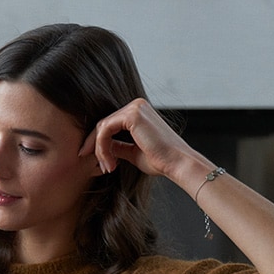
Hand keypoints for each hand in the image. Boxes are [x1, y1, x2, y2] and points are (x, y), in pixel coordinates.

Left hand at [79, 98, 205, 185]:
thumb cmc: (159, 160)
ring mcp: (135, 108)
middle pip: (103, 125)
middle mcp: (136, 106)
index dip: (99, 144)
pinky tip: (110, 162)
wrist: (176, 163)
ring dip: (100, 151)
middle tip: (100, 167)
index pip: (109, 125)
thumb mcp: (132, 152)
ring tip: (107, 167)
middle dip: (97, 148)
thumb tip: (102, 147)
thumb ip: (117, 146)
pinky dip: (102, 148)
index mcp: (138, 113)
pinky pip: (105, 130)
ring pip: (102, 128)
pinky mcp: (132, 115)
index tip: (98, 163)